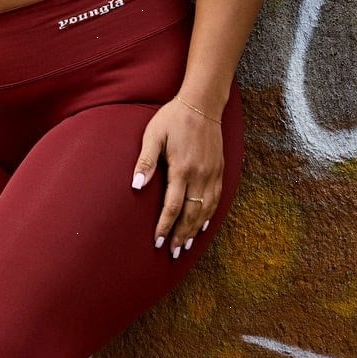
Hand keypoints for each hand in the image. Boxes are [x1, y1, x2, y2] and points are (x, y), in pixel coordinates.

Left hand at [130, 95, 222, 255]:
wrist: (203, 103)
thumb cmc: (173, 118)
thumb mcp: (154, 135)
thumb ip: (145, 162)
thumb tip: (136, 186)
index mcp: (182, 169)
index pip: (173, 207)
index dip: (165, 227)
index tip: (158, 242)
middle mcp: (200, 175)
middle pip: (191, 214)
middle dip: (181, 236)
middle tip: (173, 254)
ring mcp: (213, 174)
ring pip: (205, 210)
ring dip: (195, 230)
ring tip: (186, 247)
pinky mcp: (220, 170)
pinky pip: (216, 199)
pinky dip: (209, 216)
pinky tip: (202, 226)